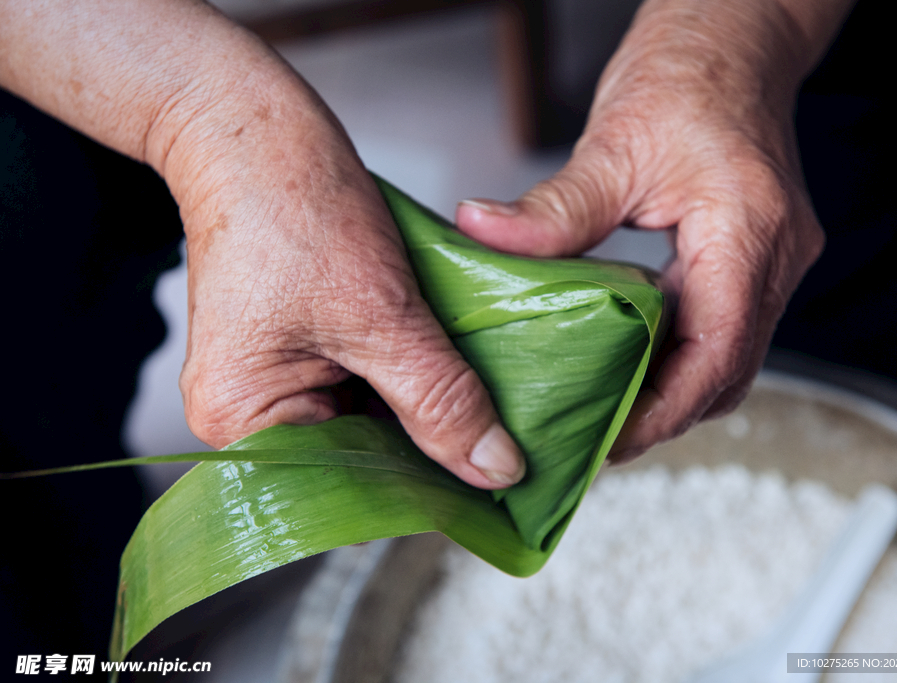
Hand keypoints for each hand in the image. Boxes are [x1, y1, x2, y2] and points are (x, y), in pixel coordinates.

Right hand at [165, 70, 525, 487]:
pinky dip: (406, 376)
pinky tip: (449, 369)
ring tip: (480, 404)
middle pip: (357, 459)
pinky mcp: (296, 350)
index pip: (344, 491)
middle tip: (498, 443)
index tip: (487, 486)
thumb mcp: (383, 316)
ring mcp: (272, 381)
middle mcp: (248, 414)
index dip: (419, 490)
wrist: (256, 130)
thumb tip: (495, 469)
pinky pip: (362, 384)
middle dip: (424, 446)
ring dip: (420, 407)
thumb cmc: (297, 210)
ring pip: (367, 421)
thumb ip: (441, 401)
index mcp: (242, 422)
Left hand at [456, 0, 834, 460]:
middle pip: (729, 370)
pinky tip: (636, 357)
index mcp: (748, 233)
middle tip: (600, 437)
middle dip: (668, 414)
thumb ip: (555, 206)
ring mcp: (775, 258)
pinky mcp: (759, 255)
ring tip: (612, 407)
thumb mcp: (616, 141)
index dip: (665, 411)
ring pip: (732, 356)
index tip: (612, 441)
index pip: (717, 354)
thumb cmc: (690, 71)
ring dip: (677, 388)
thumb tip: (484, 233)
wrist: (736, 35)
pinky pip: (726, 325)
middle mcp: (776, 256)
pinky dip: (682, 353)